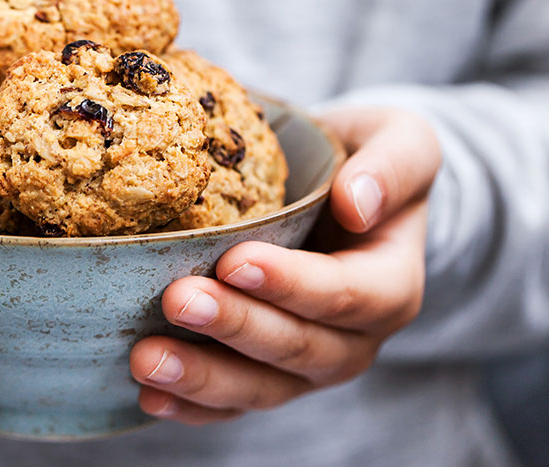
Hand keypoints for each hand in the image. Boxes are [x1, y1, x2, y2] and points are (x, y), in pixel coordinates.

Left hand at [130, 108, 439, 423]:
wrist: (336, 195)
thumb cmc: (362, 162)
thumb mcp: (401, 141)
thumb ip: (394, 164)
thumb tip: (358, 202)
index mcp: (391, 284)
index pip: (348, 295)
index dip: (293, 284)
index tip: (235, 260)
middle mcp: (353, 339)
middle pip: (299, 348)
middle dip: (235, 326)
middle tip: (178, 299)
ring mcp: (307, 368)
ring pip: (261, 388)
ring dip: (203, 378)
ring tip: (147, 358)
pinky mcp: (264, 378)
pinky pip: (231, 404)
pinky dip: (190, 406)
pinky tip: (148, 396)